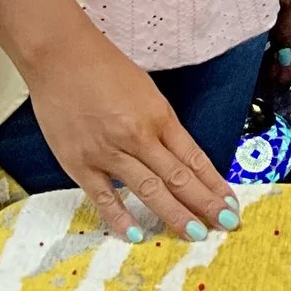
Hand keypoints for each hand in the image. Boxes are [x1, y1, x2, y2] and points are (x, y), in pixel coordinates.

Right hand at [20, 23, 238, 241]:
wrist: (61, 56)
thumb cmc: (104, 68)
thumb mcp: (146, 91)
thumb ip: (160, 126)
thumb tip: (176, 158)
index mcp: (159, 116)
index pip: (194, 158)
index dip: (214, 183)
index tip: (229, 202)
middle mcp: (139, 136)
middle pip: (178, 178)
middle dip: (204, 204)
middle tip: (226, 224)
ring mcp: (109, 152)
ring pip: (149, 190)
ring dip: (174, 214)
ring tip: (195, 233)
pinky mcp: (79, 163)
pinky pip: (104, 197)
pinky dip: (119, 217)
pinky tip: (135, 234)